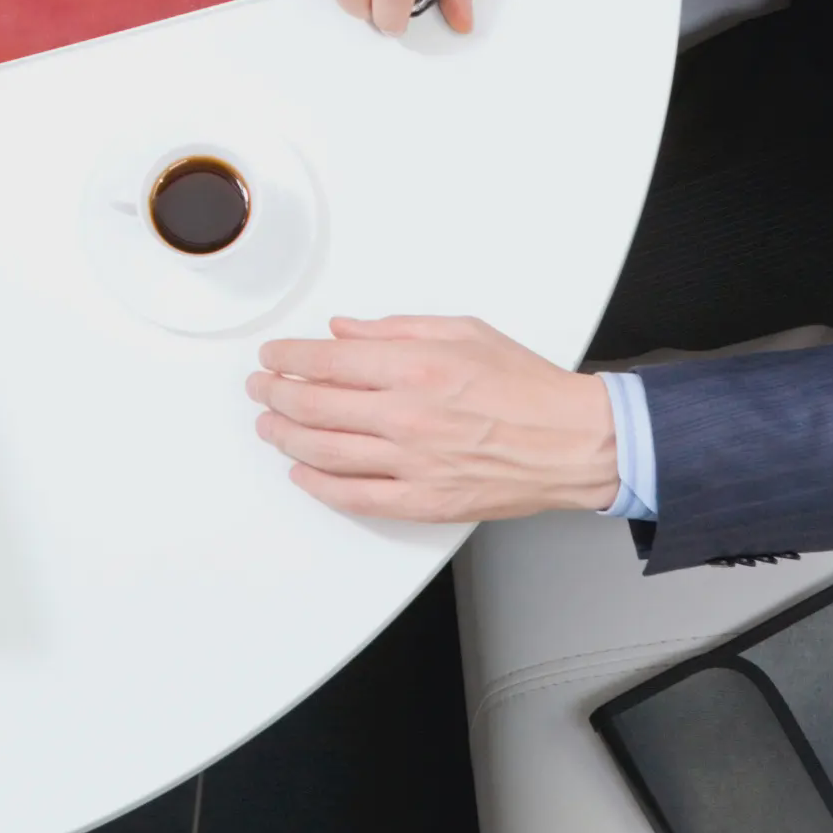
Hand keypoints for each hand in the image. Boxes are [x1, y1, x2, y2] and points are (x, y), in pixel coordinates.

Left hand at [249, 316, 618, 521]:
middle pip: (314, 407)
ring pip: (325, 454)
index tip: (272, 356)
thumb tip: (344, 332)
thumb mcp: (462, 331)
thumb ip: (395, 331)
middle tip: (260, 389)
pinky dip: (321, 487)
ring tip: (270, 427)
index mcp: (415, 369)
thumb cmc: (525, 387)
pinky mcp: (424, 502)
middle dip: (275, 395)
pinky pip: (356, 498)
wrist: (572, 442)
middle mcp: (406, 417)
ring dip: (286, 439)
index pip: (325, 362)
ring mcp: (412, 464)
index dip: (287, 359)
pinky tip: (303, 475)